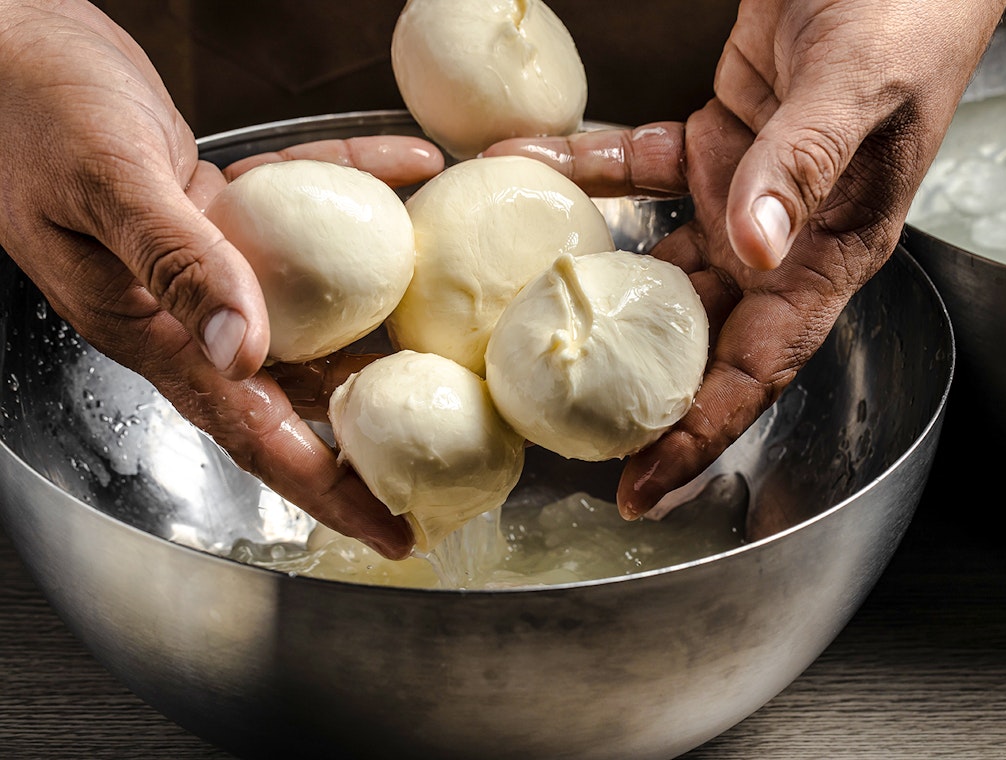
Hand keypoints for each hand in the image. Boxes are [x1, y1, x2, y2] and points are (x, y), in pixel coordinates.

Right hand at [0, 1, 442, 556]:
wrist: (4, 44)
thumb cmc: (31, 107)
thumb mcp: (109, 186)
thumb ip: (177, 264)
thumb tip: (245, 349)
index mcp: (150, 331)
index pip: (253, 436)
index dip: (327, 491)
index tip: (392, 532)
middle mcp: (184, 312)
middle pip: (294, 395)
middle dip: (365, 436)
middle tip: (441, 461)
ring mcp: (205, 263)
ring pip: (311, 312)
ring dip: (379, 323)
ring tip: (449, 344)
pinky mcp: (218, 210)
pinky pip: (305, 213)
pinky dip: (358, 189)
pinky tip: (409, 171)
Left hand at [486, 0, 1005, 516]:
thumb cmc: (907, 13)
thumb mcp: (860, 90)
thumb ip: (804, 165)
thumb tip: (756, 247)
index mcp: (834, 251)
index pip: (764, 366)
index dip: (704, 433)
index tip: (645, 487)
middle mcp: (784, 240)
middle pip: (701, 339)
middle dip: (636, 390)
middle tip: (559, 425)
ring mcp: (742, 194)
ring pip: (656, 265)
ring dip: (591, 285)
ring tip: (518, 316)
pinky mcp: (708, 140)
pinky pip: (633, 169)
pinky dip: (581, 170)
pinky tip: (525, 166)